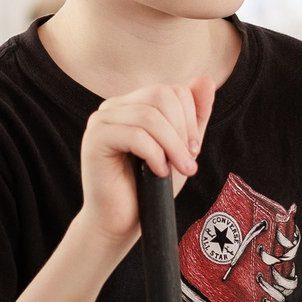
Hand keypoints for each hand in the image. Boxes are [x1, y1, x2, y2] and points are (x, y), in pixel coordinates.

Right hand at [76, 81, 216, 248]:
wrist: (121, 221)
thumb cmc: (149, 187)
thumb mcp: (180, 148)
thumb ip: (194, 116)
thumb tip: (206, 79)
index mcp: (134, 105)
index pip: (172, 90)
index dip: (191, 119)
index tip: (193, 151)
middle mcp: (115, 107)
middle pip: (162, 95)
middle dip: (183, 130)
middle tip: (187, 162)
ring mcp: (101, 120)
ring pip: (150, 116)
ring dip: (172, 146)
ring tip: (177, 170)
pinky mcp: (95, 139)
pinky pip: (135, 135)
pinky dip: (155, 155)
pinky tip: (157, 172)